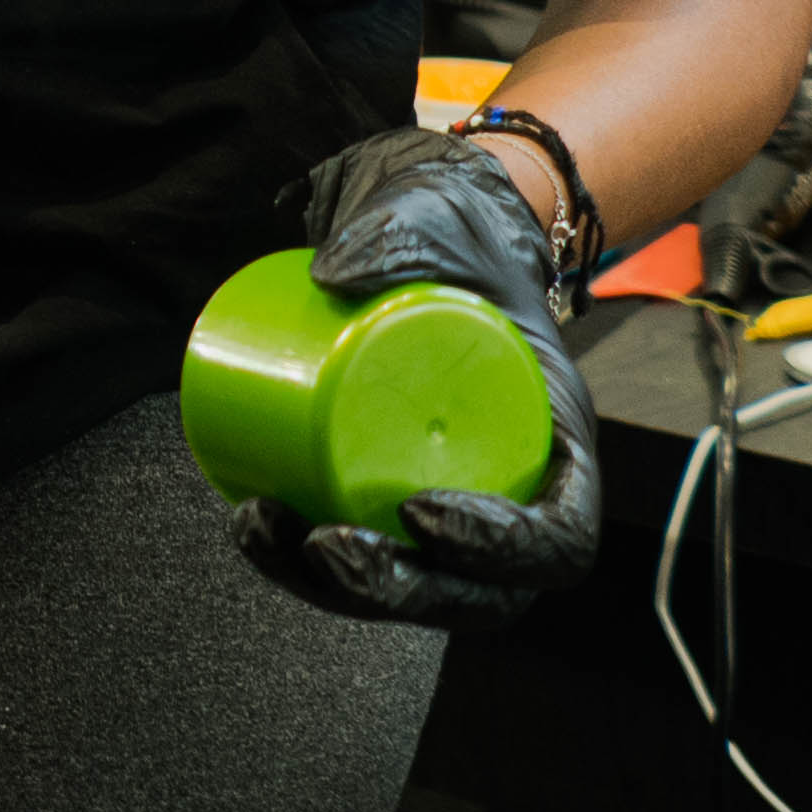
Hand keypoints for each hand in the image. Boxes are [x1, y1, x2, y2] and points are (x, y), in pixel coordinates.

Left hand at [229, 128, 602, 631]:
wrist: (424, 241)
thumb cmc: (453, 238)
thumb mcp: (439, 218)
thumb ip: (397, 229)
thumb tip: (331, 275)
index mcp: (560, 443)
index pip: (559, 537)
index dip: (498, 549)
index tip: (421, 513)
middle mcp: (517, 494)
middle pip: (479, 593)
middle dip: (400, 590)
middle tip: (327, 546)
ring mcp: (455, 507)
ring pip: (415, 591)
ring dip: (335, 589)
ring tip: (265, 530)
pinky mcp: (392, 505)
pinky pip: (365, 561)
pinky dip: (302, 563)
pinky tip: (250, 525)